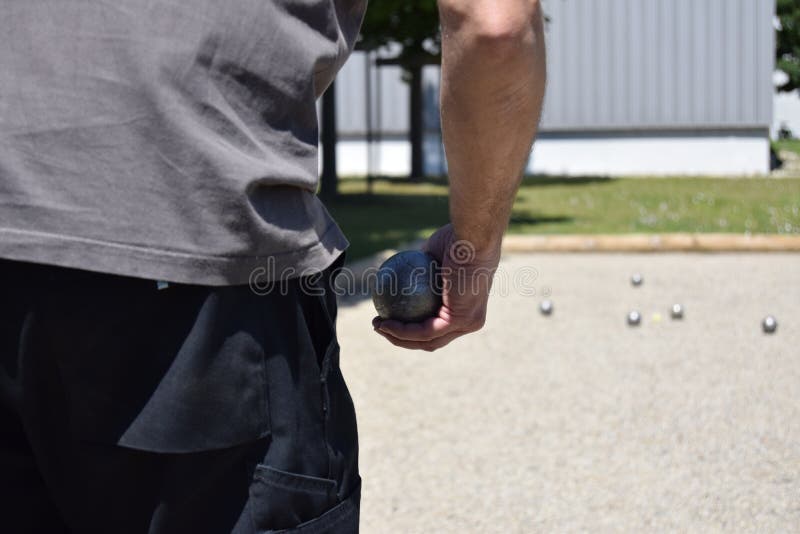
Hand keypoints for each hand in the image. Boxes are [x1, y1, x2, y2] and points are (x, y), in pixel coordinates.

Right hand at [372, 224, 500, 351]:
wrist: (471, 236)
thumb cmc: (457, 238)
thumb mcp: (434, 252)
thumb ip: (422, 266)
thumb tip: (401, 272)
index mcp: (467, 307)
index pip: (436, 325)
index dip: (411, 327)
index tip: (387, 316)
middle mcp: (470, 320)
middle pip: (431, 339)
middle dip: (402, 338)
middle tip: (380, 324)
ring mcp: (467, 323)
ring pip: (427, 340)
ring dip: (398, 338)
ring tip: (377, 325)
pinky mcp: (459, 320)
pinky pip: (424, 331)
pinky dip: (402, 331)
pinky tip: (384, 323)